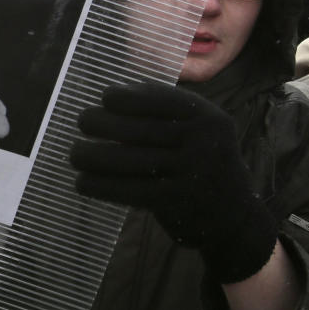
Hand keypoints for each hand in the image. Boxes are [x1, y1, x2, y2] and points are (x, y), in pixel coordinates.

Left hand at [70, 82, 276, 283]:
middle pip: (140, 129)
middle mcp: (203, 142)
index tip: (104, 97)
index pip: (162, 100)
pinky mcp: (176, 201)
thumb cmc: (202, 160)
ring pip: (130, 160)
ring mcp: (191, 173)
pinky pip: (130, 190)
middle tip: (82, 121)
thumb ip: (164, 106)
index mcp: (207, 116)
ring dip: (94, 156)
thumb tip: (115, 92)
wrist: (234, 217)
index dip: (129, 97)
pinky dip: (102, 185)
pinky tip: (83, 182)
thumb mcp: (197, 127)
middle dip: (103, 123)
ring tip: (74, 154)